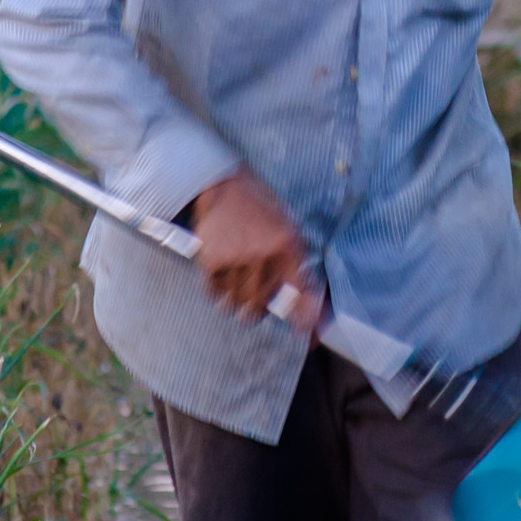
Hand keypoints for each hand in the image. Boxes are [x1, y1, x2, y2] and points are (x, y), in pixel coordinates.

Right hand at [184, 171, 318, 333]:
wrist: (223, 185)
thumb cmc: (259, 207)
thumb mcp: (287, 228)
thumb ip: (297, 265)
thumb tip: (309, 301)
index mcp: (287, 245)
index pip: (299, 290)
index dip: (304, 317)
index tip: (306, 336)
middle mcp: (263, 255)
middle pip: (258, 305)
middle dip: (255, 310)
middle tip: (252, 303)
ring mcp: (236, 259)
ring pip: (234, 302)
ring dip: (234, 300)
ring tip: (234, 282)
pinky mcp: (211, 260)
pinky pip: (213, 292)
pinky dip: (215, 290)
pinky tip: (220, 274)